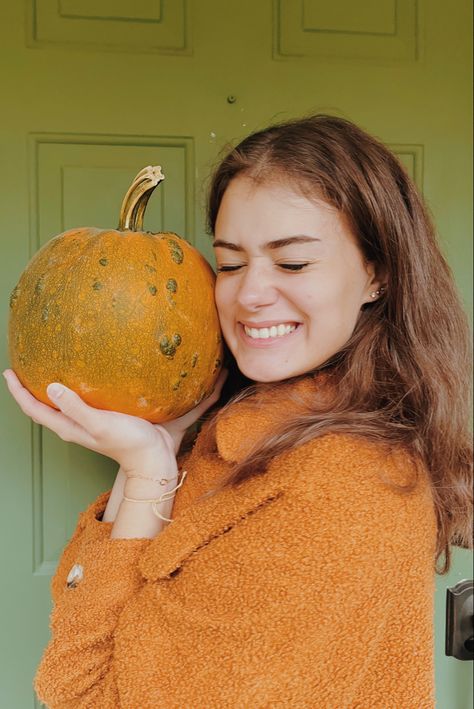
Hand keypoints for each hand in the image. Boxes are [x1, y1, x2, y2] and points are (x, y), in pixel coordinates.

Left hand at [2, 368, 227, 476]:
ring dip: (49, 389)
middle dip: (28, 389)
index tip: (8, 372)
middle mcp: (74, 424)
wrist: (153, 456)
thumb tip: (51, 387)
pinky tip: (84, 375)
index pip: (34, 409)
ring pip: (60, 404)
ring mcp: (88, 421)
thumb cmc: (129, 443)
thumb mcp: (100, 425)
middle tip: (21, 368)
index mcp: (68, 427)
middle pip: (42, 407)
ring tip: (47, 367)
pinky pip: (80, 400)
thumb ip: (76, 407)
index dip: (18, 392)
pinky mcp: (103, 416)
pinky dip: (74, 387)